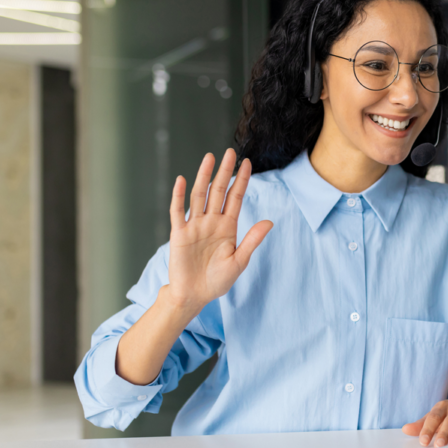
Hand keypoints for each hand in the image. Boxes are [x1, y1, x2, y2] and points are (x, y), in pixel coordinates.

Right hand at [167, 149, 272, 311]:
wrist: (194, 296)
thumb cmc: (217, 281)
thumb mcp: (239, 261)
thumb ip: (252, 240)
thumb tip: (270, 222)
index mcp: (228, 227)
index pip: (236, 198)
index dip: (241, 180)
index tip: (247, 162)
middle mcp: (211, 222)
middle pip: (218, 191)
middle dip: (224, 171)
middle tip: (229, 151)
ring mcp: (194, 226)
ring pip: (199, 196)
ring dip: (204, 177)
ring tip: (209, 157)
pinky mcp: (179, 234)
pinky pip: (178, 212)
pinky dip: (178, 196)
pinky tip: (182, 180)